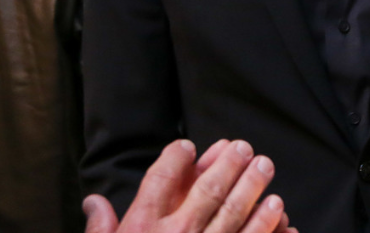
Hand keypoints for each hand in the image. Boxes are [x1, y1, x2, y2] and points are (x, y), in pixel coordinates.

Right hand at [83, 139, 291, 232]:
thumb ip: (100, 229)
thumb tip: (93, 202)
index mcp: (142, 228)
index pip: (160, 180)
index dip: (175, 158)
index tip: (187, 146)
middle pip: (206, 190)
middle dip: (227, 164)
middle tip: (243, 148)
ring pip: (234, 212)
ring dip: (252, 186)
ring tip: (264, 168)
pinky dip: (265, 224)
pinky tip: (276, 209)